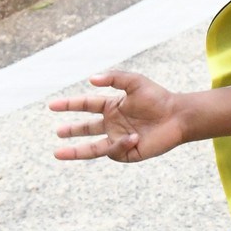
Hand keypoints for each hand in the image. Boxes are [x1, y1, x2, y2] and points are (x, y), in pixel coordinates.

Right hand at [49, 70, 183, 161]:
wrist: (178, 117)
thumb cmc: (159, 98)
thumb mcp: (136, 82)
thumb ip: (115, 77)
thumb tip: (91, 79)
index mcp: (113, 106)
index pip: (86, 105)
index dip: (70, 104)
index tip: (51, 105)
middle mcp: (113, 123)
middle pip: (86, 128)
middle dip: (71, 131)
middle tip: (57, 132)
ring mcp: (118, 139)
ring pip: (92, 148)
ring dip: (75, 151)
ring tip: (57, 153)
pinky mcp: (126, 152)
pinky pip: (114, 150)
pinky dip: (120, 143)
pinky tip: (134, 136)